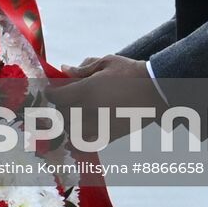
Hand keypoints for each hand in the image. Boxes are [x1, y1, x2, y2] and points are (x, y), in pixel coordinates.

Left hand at [47, 55, 164, 145]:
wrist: (158, 91)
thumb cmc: (132, 72)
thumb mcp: (106, 62)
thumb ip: (83, 68)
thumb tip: (64, 69)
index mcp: (86, 90)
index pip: (56, 97)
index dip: (50, 93)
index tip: (50, 90)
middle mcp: (89, 110)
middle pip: (62, 114)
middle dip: (58, 107)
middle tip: (60, 102)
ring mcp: (99, 126)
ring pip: (71, 131)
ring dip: (67, 125)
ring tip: (70, 117)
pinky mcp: (110, 136)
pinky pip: (87, 144)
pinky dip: (78, 142)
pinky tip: (76, 137)